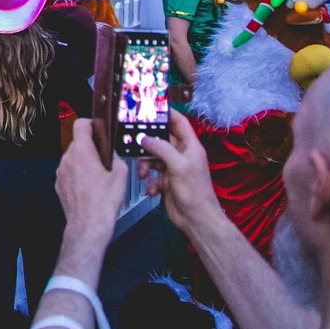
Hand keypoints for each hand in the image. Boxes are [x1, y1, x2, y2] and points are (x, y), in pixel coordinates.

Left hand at [55, 119, 126, 254]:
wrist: (88, 225)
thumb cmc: (104, 202)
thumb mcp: (121, 175)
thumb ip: (115, 157)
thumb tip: (111, 154)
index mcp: (82, 152)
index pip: (80, 125)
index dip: (90, 123)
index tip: (97, 128)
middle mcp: (68, 159)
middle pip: (78, 143)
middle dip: (91, 148)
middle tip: (104, 159)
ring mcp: (61, 172)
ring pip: (73, 158)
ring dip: (84, 162)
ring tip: (98, 176)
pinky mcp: (59, 184)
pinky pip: (69, 172)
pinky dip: (78, 175)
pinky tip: (90, 187)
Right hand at [135, 110, 224, 233]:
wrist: (196, 220)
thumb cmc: (194, 191)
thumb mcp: (178, 165)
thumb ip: (161, 148)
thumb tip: (144, 137)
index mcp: (190, 146)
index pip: (179, 123)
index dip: (166, 113)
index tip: (149, 109)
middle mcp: (181, 155)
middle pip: (161, 140)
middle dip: (148, 143)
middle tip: (133, 141)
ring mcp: (173, 168)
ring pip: (153, 158)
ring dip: (145, 165)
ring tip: (144, 174)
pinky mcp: (166, 182)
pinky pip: (153, 175)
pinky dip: (150, 182)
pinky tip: (152, 190)